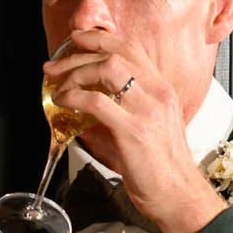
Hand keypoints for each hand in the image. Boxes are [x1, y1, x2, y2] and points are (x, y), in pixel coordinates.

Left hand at [46, 30, 226, 232]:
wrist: (178, 193)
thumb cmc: (161, 166)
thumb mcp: (149, 125)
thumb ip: (126, 108)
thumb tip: (92, 100)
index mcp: (162, 89)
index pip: (130, 48)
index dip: (100, 39)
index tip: (76, 40)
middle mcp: (157, 93)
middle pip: (114, 53)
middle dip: (78, 54)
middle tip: (54, 65)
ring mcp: (146, 110)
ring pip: (106, 69)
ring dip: (75, 73)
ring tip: (58, 86)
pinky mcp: (132, 130)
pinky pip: (96, 101)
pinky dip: (74, 96)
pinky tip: (64, 102)